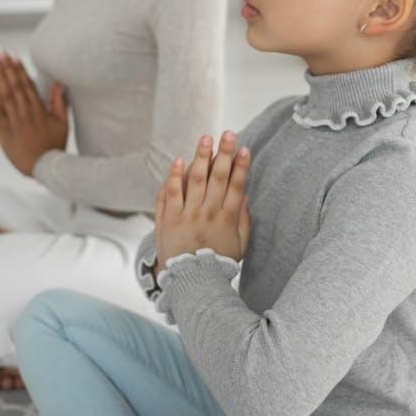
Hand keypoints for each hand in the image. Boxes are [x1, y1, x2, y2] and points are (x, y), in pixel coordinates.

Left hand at [0, 50, 68, 175]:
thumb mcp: (63, 123)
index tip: (11, 53)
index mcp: (39, 110)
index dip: (18, 68)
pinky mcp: (3, 134)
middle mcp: (25, 114)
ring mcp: (13, 124)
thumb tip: (59, 82)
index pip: (26, 84)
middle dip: (3, 66)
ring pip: (2, 98)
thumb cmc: (55, 145)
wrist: (45, 169)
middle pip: (12, 86)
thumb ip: (60, 102)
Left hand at [155, 131, 250, 272]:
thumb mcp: (240, 246)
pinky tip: (178, 159)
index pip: (236, 186)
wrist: (192, 282)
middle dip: (224, 153)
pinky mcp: (171, 218)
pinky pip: (172, 193)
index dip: (240, 166)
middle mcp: (209, 213)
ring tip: (206, 138)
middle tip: (228, 133)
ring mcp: (189, 214)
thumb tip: (244, 196)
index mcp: (227, 218)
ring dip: (202, 157)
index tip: (244, 148)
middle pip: (219, 177)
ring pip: (197, 180)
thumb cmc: (218, 263)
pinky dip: (175, 176)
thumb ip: (243, 221)